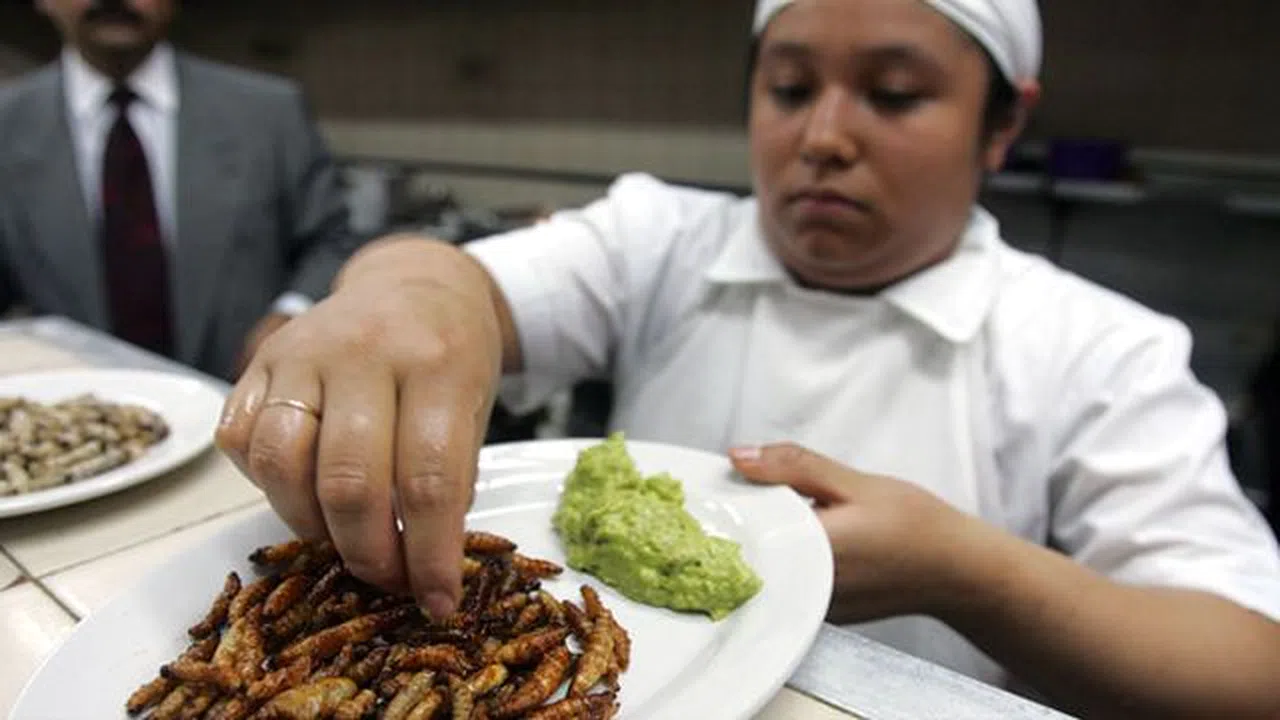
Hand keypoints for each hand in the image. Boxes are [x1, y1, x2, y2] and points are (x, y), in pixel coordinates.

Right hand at [215, 243, 503, 618]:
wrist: (417, 283)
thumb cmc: (451, 357)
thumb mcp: (475, 406)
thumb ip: (449, 475)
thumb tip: (422, 564)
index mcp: (437, 366)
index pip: (430, 480)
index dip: (430, 555)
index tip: (436, 601)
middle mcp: (367, 353)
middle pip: (350, 480)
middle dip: (367, 552)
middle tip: (384, 577)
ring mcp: (306, 352)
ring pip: (282, 462)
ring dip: (308, 524)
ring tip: (338, 539)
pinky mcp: (262, 358)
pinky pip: (241, 437)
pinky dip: (263, 482)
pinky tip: (300, 490)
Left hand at [730, 443, 975, 623]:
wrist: (958, 571)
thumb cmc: (915, 526)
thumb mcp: (852, 482)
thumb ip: (791, 467)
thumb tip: (737, 456)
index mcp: (806, 553)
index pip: (741, 528)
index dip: (725, 502)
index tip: (720, 482)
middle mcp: (803, 589)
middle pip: (749, 550)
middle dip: (744, 519)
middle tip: (747, 488)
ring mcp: (812, 608)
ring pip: (767, 566)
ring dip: (765, 537)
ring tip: (774, 508)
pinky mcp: (822, 614)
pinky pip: (787, 580)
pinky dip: (785, 556)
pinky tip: (800, 535)